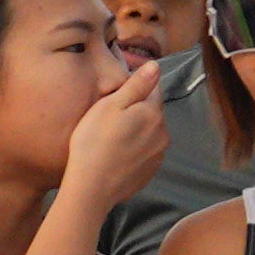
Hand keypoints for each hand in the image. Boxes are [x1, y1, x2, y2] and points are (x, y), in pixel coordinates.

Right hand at [59, 60, 177, 218]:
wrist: (92, 188)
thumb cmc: (94, 142)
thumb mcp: (110, 105)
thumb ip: (136, 85)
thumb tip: (156, 66)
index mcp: (153, 113)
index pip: (152, 88)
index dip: (135, 86)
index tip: (116, 94)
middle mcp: (163, 133)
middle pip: (152, 110)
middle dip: (136, 108)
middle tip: (109, 116)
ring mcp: (158, 154)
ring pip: (150, 131)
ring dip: (137, 128)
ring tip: (112, 136)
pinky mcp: (150, 171)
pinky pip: (145, 151)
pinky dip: (135, 148)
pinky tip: (116, 153)